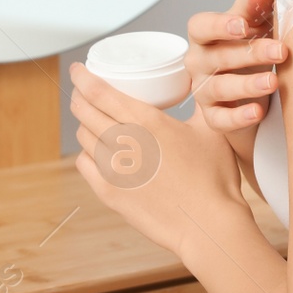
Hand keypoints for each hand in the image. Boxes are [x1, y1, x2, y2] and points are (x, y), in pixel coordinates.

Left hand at [68, 61, 249, 259]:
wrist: (207, 223)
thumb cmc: (214, 177)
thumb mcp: (210, 130)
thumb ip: (201, 104)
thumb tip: (201, 84)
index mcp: (146, 122)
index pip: (99, 92)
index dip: (83, 77)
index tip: (79, 69)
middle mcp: (124, 142)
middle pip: (84, 111)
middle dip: (80, 97)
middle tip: (84, 92)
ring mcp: (113, 169)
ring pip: (83, 137)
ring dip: (84, 124)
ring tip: (92, 120)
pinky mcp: (109, 192)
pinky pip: (85, 164)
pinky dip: (88, 153)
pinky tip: (97, 151)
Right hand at [185, 0, 288, 168]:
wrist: (246, 94)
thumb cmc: (246, 52)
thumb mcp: (253, 26)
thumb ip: (257, 6)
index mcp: (205, 36)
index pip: (201, 26)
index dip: (221, 25)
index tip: (244, 24)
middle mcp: (199, 62)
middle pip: (219, 56)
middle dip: (251, 52)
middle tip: (281, 50)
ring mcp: (203, 91)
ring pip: (220, 88)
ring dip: (247, 84)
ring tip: (273, 82)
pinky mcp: (213, 117)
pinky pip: (221, 119)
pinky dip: (239, 116)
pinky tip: (257, 112)